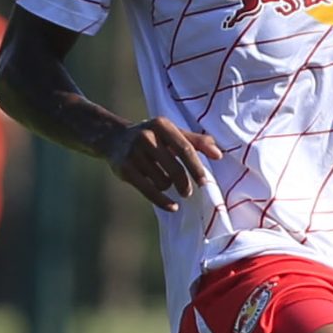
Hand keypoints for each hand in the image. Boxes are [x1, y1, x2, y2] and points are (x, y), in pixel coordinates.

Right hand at [102, 118, 224, 211]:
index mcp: (161, 125)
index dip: (196, 167)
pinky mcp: (125, 169)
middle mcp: (146, 136)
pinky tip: (173, 206)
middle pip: (174, 168)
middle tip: (188, 192)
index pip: (184, 148)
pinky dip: (162, 201)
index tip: (204, 182)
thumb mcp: (172, 133)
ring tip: (163, 180)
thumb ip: (196, 141)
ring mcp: (134, 153)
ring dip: (167, 186)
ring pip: (162, 181)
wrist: (113, 138)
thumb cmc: (152, 136)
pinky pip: (148, 191)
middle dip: (184, 184)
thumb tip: (219, 155)